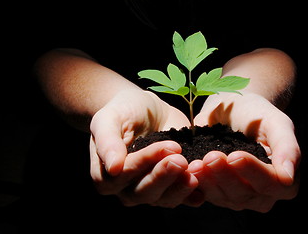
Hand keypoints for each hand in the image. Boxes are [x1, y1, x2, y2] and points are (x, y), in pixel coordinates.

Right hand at [89, 89, 197, 206]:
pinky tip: (202, 190)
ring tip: (195, 171)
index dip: (145, 162)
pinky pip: (181, 198)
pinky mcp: (170, 187)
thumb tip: (113, 167)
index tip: (168, 146)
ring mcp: (150, 191)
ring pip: (164, 199)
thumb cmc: (123, 111)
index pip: (124, 174)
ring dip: (180, 187)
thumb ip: (107, 141)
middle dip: (164, 176)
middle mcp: (126, 189)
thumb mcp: (109, 118)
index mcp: (106, 175)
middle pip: (144, 192)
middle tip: (181, 159)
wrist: (145, 109)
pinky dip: (191, 195)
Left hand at [191, 92, 300, 211]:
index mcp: (283, 181)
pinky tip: (188, 167)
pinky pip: (204, 193)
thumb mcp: (276, 123)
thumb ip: (287, 147)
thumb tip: (289, 177)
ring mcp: (237, 197)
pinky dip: (196, 182)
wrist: (232, 110)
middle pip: (244, 194)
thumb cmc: (257, 114)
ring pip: (222, 197)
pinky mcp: (215, 193)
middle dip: (226, 175)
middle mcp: (261, 195)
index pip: (271, 184)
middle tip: (211, 156)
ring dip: (208, 181)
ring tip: (196, 163)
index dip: (253, 172)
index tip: (235, 155)